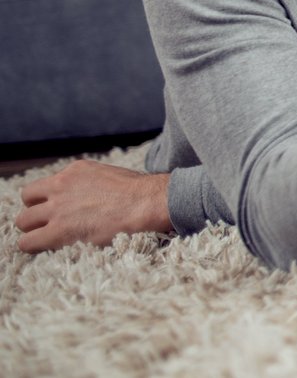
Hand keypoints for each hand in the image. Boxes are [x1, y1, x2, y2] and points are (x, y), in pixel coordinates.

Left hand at [15, 161, 171, 252]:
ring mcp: (57, 208)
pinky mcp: (59, 231)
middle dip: (37, 214)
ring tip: (48, 239)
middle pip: (28, 201)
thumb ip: (90, 183)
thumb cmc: (140, 194)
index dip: (47, 200)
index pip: (44, 186)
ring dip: (34, 230)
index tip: (57, 210)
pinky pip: (28, 243)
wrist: (148, 204)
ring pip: (23, 222)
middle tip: (52, 224)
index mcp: (74, 171)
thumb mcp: (110, 176)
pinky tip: (48, 249)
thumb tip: (88, 197)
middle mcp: (60, 186)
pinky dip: (34, 247)